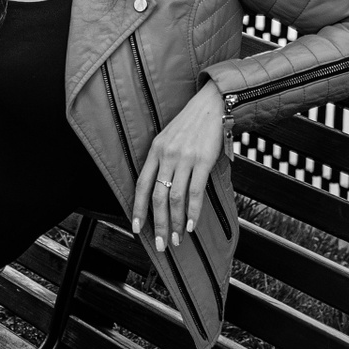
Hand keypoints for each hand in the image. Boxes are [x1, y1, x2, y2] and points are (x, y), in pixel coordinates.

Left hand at [131, 81, 225, 254]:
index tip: (137, 228)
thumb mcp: (167, 138)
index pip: (141, 185)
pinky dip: (193, 212)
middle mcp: (166, 155)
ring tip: (178, 238)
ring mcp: (184, 159)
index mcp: (154, 151)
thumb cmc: (190, 124)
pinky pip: (195, 192)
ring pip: (176, 199)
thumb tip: (161, 190)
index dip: (138, 208)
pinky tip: (192, 225)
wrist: (212, 104)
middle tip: (160, 244)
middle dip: (158, 224)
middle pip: (157, 197)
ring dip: (176, 223)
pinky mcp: (202, 161)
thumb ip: (162, 161)